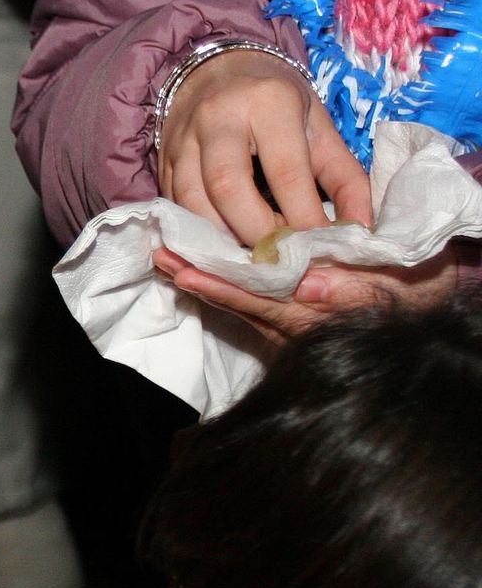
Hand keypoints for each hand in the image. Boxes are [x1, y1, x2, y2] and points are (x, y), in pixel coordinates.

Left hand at [152, 246, 457, 345]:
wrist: (427, 319)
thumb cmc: (416, 297)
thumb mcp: (399, 289)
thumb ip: (354, 292)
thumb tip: (308, 286)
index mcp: (317, 318)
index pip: (260, 302)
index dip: (222, 286)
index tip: (185, 272)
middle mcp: (295, 330)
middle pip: (238, 306)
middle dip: (199, 282)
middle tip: (160, 257)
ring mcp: (289, 330)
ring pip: (240, 306)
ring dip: (205, 282)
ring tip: (167, 258)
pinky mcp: (288, 325)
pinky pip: (250, 306)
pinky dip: (225, 288)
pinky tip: (198, 269)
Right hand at [158, 49, 372, 246]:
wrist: (220, 72)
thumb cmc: (279, 105)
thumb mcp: (320, 130)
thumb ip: (346, 180)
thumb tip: (360, 231)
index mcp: (269, 103)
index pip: (286, 172)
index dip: (303, 218)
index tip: (317, 249)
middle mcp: (219, 117)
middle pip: (229, 188)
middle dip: (255, 233)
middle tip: (279, 259)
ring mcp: (183, 139)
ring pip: (192, 202)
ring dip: (221, 238)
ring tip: (251, 254)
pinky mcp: (162, 160)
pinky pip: (175, 206)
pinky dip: (199, 232)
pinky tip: (223, 243)